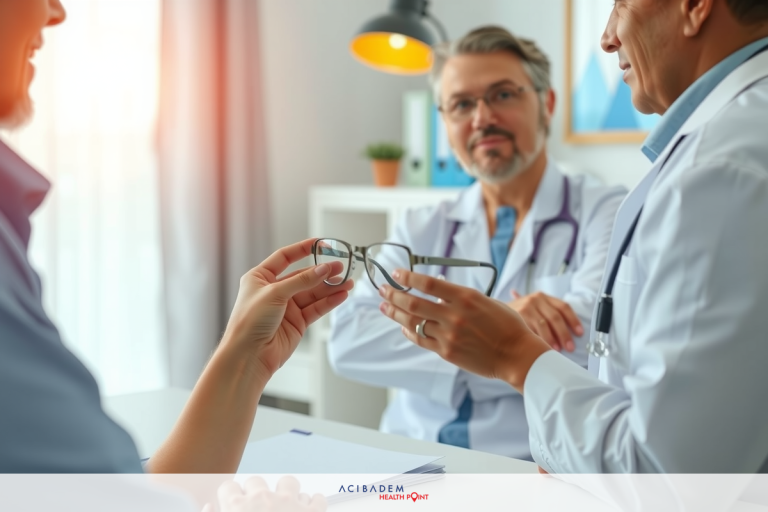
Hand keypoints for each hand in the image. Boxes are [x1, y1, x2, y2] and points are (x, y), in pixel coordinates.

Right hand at [209, 476, 325, 511]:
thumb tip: (209, 507)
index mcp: (238, 508)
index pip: (229, 486)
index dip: (230, 496)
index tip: (233, 503)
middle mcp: (263, 499)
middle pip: (256, 481)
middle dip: (255, 492)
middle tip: (256, 507)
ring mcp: (290, 503)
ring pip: (288, 482)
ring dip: (286, 491)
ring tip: (284, 504)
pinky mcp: (312, 511)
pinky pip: (315, 497)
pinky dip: (312, 503)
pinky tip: (307, 511)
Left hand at [221, 239, 353, 376]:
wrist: (249, 355)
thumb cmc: (248, 322)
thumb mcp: (274, 293)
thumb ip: (301, 281)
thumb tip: (323, 269)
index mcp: (260, 278)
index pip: (284, 257)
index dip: (303, 249)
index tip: (321, 244)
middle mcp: (274, 291)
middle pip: (303, 276)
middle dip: (323, 272)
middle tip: (341, 266)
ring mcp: (287, 307)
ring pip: (313, 293)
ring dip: (330, 287)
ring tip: (347, 281)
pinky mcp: (297, 322)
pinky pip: (316, 308)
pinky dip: (329, 302)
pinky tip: (341, 295)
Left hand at [377, 269, 550, 390]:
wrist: (517, 355)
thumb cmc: (507, 326)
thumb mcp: (485, 301)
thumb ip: (460, 296)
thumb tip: (438, 287)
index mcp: (466, 297)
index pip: (428, 283)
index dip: (408, 277)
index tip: (396, 273)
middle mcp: (454, 315)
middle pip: (413, 303)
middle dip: (393, 295)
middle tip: (382, 290)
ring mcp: (449, 335)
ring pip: (412, 322)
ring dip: (395, 313)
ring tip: (385, 307)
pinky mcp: (447, 352)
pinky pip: (420, 340)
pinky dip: (409, 332)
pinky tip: (403, 327)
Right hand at [507, 290, 582, 351]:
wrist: (495, 311)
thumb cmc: (521, 313)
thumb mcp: (535, 308)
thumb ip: (550, 315)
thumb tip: (573, 332)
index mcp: (544, 297)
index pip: (564, 306)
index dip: (573, 320)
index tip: (579, 333)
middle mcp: (536, 299)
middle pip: (556, 317)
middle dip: (564, 334)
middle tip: (570, 347)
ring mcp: (526, 307)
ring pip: (544, 325)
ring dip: (552, 339)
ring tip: (556, 350)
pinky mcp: (517, 316)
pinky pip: (531, 330)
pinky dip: (539, 340)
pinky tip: (542, 347)